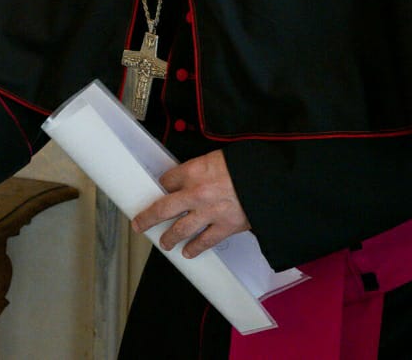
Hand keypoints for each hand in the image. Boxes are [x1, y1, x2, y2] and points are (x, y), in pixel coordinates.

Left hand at [131, 149, 249, 258]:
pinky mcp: (226, 226)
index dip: (161, 187)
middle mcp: (196, 193)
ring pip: (180, 229)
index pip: (166, 181)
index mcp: (193, 171)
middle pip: (163, 208)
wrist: (271, 180)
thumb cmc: (245, 165)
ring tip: (164, 243)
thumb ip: (200, 169)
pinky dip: (195, 249)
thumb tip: (189, 178)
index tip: (158, 191)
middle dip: (148, 218)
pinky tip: (188, 253)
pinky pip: (205, 241)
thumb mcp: (216, 157)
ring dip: (169, 237)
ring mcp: (209, 212)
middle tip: (139, 225)